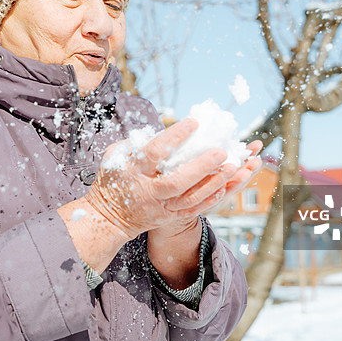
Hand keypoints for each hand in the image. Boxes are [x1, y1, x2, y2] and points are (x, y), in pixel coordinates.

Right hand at [84, 119, 246, 239]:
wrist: (110, 218)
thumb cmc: (112, 180)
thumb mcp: (115, 156)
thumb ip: (135, 143)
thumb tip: (161, 131)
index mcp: (134, 170)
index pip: (155, 152)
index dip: (175, 137)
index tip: (194, 123)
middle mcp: (148, 190)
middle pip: (177, 180)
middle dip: (201, 166)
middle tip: (221, 151)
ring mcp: (160, 206)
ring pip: (190, 197)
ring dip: (213, 182)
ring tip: (231, 166)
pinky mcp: (169, 216)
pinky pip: (193, 210)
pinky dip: (210, 199)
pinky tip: (225, 187)